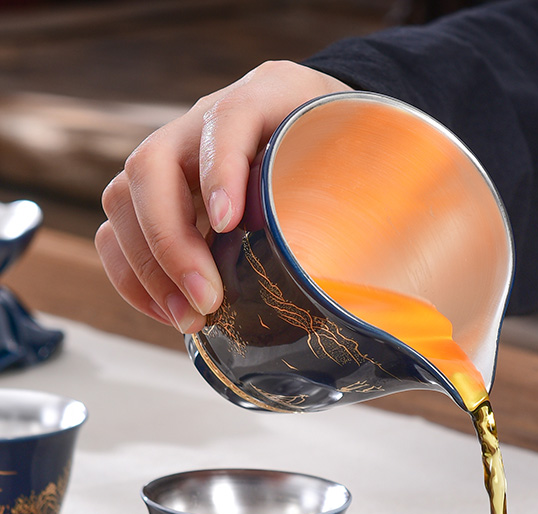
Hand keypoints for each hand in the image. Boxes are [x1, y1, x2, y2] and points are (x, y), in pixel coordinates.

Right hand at [95, 61, 350, 333]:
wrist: (305, 118)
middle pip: (154, 167)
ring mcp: (170, 156)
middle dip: (173, 244)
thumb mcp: (349, 155)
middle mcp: (200, 123)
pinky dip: (133, 276)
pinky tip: (166, 311)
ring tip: (186, 318)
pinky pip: (116, 230)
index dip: (222, 170)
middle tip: (206, 301)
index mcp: (261, 99)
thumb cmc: (328, 146)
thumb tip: (333, 260)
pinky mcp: (153, 193)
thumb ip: (345, 187)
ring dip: (148, 268)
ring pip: (123, 199)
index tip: (228, 222)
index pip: (231, 120)